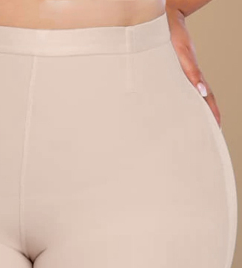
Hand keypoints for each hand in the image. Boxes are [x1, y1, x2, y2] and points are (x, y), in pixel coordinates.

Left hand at [166, 6, 220, 127]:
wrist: (163, 21)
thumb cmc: (171, 37)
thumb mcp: (182, 56)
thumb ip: (192, 72)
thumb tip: (202, 92)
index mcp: (194, 77)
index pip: (207, 100)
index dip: (213, 115)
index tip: (217, 128)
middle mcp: (190, 78)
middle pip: (201, 102)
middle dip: (205, 118)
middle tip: (207, 135)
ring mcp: (183, 76)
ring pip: (191, 97)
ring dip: (194, 111)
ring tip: (193, 127)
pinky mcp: (174, 72)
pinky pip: (180, 91)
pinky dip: (183, 102)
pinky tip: (178, 109)